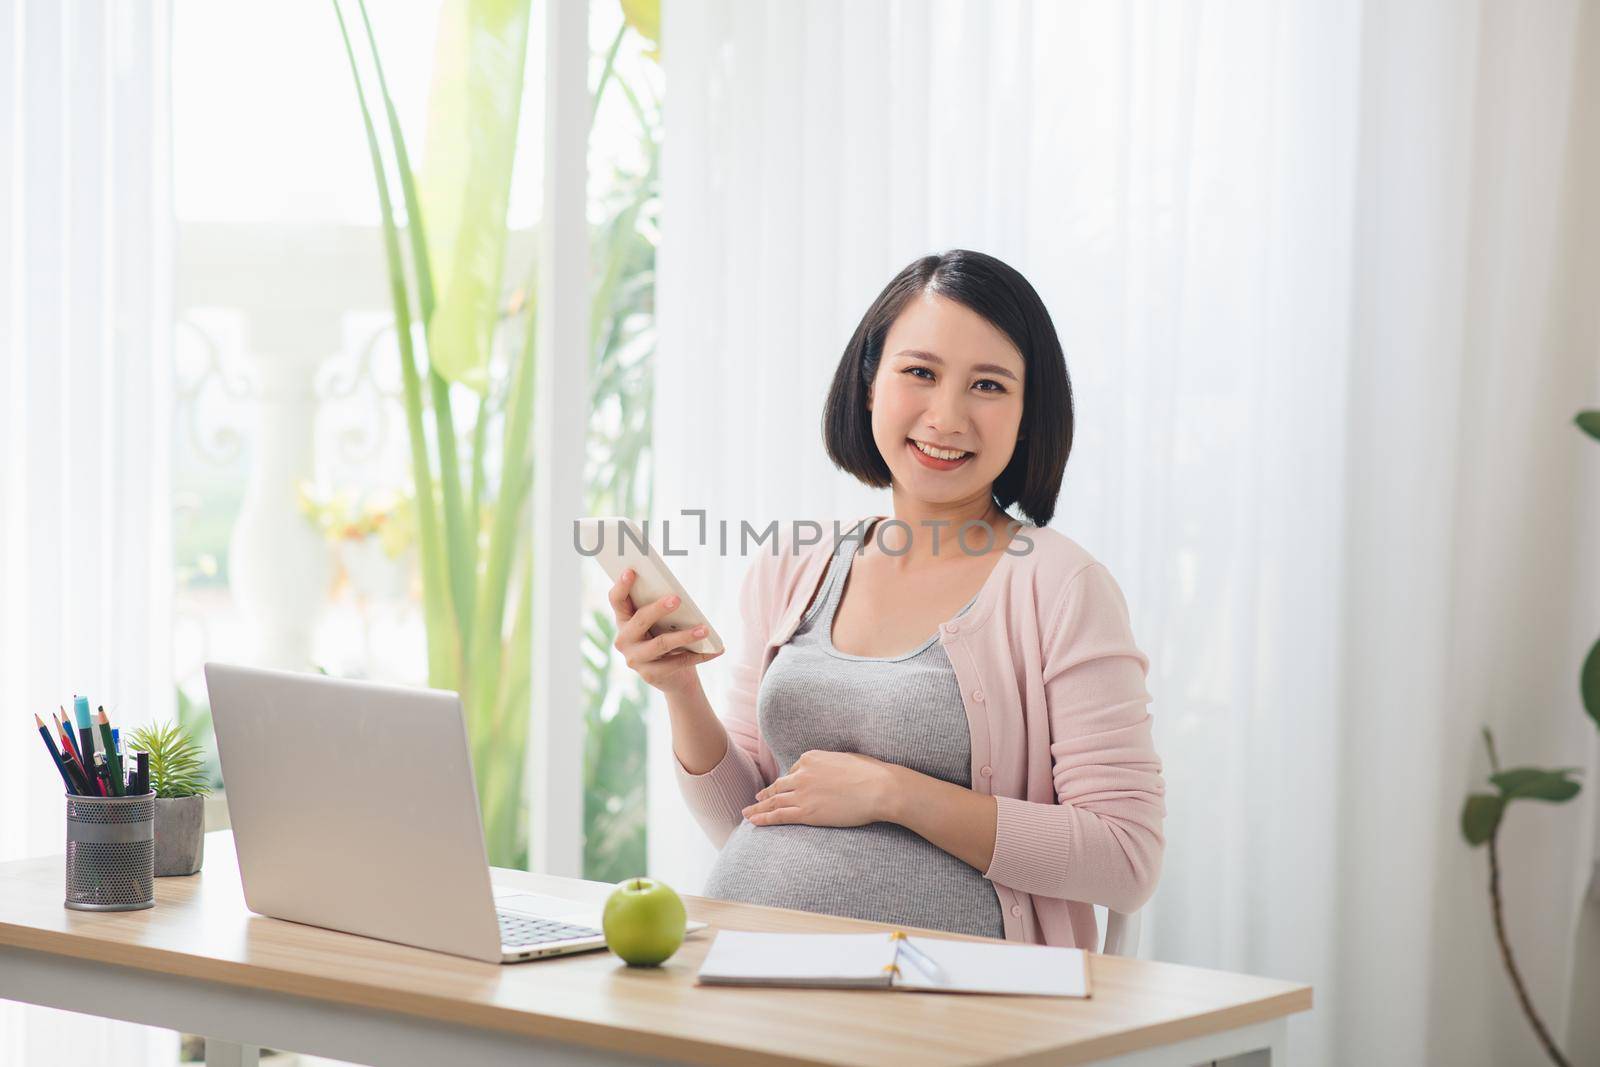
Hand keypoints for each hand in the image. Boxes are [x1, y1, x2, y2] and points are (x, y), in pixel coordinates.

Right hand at [608, 569, 722, 695]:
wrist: (673, 677)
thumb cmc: (666, 638)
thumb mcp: (661, 622)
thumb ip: (661, 608)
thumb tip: (676, 593)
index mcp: (623, 620)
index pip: (616, 600)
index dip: (621, 586)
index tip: (631, 571)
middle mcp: (624, 640)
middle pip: (640, 620)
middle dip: (659, 608)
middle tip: (677, 599)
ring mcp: (635, 659)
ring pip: (661, 644)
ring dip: (685, 635)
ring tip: (705, 629)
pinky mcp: (650, 675)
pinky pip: (677, 662)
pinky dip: (699, 655)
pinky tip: (715, 650)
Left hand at [740, 751, 898, 827]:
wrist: (879, 788)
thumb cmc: (871, 773)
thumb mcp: (845, 759)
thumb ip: (830, 764)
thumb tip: (831, 771)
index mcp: (811, 758)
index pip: (793, 771)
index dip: (786, 782)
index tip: (780, 788)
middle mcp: (802, 774)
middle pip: (778, 786)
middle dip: (765, 794)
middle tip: (755, 799)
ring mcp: (802, 793)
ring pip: (773, 801)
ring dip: (758, 807)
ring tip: (747, 812)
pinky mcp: (806, 812)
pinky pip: (779, 815)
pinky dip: (764, 818)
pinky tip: (753, 821)